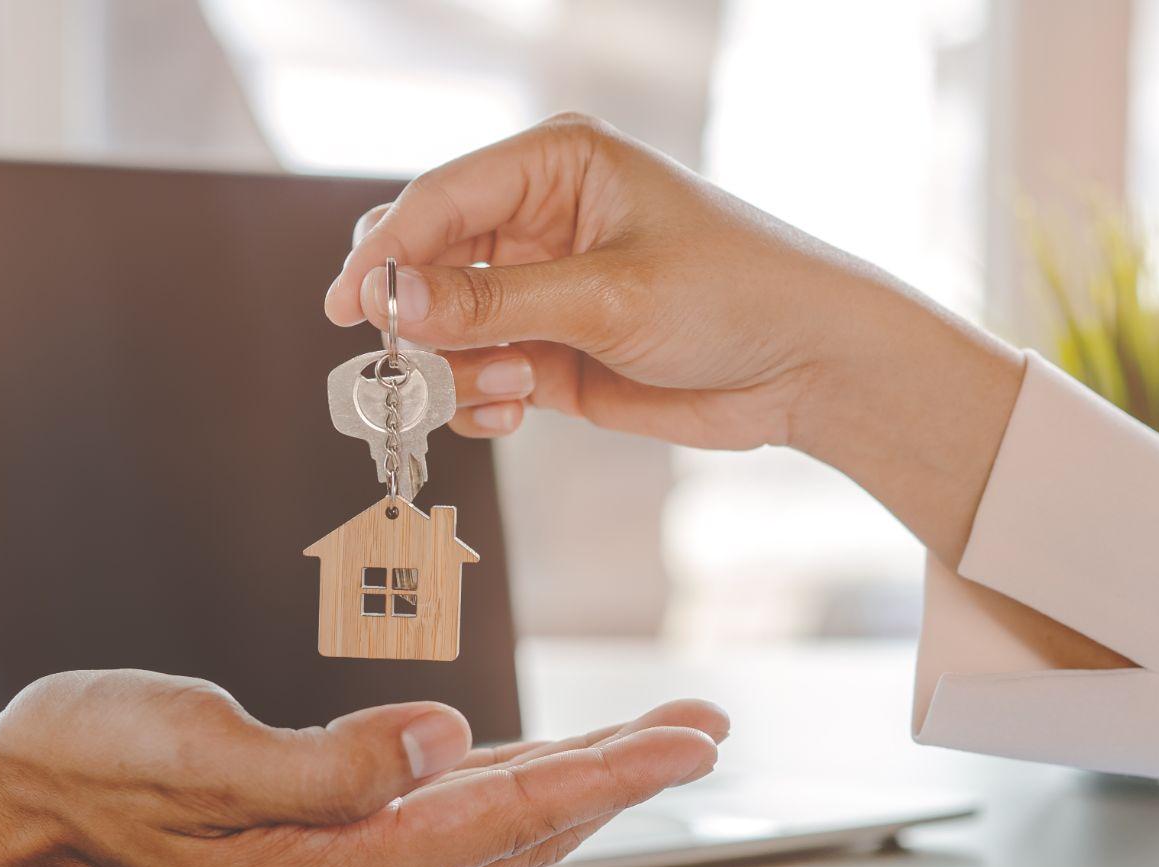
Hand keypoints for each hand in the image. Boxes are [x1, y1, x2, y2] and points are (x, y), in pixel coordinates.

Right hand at [0, 670, 724, 866]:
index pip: (512, 812)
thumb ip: (327, 762)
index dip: (614, 770)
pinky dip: (513, 784)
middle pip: (525, 824)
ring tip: (648, 740)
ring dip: (579, 780)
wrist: (13, 815)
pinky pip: (449, 816)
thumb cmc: (86, 773)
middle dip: (623, 775)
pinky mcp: (324, 844)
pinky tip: (534, 763)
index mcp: (341, 866)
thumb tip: (446, 741)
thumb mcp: (196, 751)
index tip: (690, 736)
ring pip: (495, 822)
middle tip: (702, 728)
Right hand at [322, 113, 1026, 563]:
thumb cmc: (734, 295)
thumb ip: (496, 304)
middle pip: (429, 264)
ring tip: (517, 390)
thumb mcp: (610, 296)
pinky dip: (484, 399)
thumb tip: (396, 302)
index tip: (351, 311)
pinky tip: (523, 409)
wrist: (807, 366)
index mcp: (555, 165)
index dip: (386, 255)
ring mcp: (542, 288)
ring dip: (460, 369)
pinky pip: (479, 374)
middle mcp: (538, 219)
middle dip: (419, 320)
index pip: (439, 199)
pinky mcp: (552, 350)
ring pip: (447, 330)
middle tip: (413, 366)